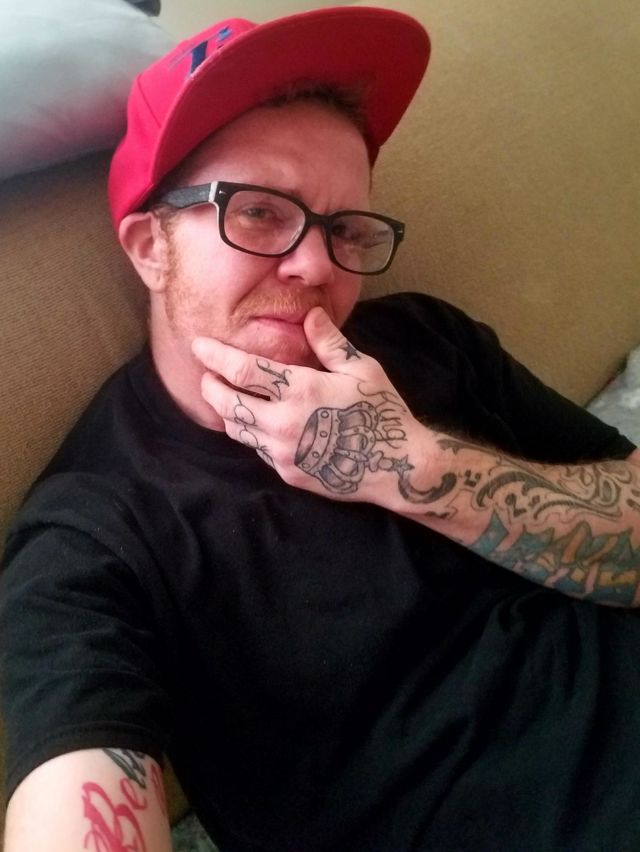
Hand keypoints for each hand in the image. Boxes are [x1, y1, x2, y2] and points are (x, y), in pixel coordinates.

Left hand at [191, 307, 446, 509]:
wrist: (396, 465)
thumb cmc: (381, 411)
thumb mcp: (361, 369)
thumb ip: (329, 342)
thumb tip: (310, 315)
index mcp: (300, 390)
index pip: (243, 370)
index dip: (216, 356)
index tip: (198, 346)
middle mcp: (284, 422)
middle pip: (227, 403)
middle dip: (211, 386)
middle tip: (207, 375)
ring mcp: (283, 452)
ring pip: (237, 430)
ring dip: (227, 411)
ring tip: (229, 397)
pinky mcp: (288, 473)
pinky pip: (257, 451)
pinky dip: (252, 434)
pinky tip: (260, 423)